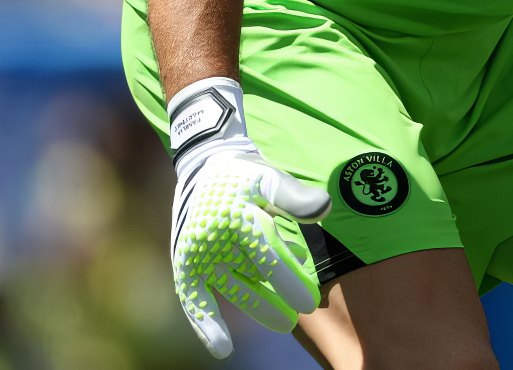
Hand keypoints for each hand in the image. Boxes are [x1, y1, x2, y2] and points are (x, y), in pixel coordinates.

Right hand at [168, 78, 331, 359]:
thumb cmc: (244, 172)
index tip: (309, 301)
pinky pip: (194, 296)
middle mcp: (215, 235)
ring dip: (258, 305)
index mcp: (236, 214)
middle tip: (302, 313)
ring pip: (234, 286)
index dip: (288, 280)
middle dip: (279, 296)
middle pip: (252, 275)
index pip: (266, 255)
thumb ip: (295, 196)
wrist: (206, 164)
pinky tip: (221, 348)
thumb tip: (325, 207)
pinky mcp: (187, 261)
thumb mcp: (269, 176)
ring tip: (284, 322)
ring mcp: (199, 250)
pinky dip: (204, 322)